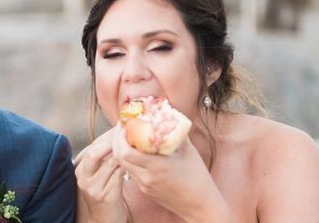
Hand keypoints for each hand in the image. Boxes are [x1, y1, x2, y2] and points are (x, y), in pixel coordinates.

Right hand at [75, 128, 127, 222]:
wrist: (104, 222)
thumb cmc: (105, 195)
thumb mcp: (99, 176)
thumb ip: (103, 160)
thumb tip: (116, 137)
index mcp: (81, 169)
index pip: (92, 146)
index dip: (107, 136)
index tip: (121, 128)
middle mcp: (84, 177)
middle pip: (95, 152)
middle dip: (112, 141)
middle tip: (127, 135)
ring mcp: (93, 187)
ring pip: (109, 163)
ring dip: (123, 154)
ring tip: (134, 147)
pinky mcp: (105, 196)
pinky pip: (118, 176)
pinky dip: (127, 167)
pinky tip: (134, 164)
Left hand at [112, 126, 232, 222]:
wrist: (201, 206)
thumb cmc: (198, 176)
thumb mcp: (188, 150)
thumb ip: (174, 131)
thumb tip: (166, 112)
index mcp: (156, 166)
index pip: (125, 151)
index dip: (120, 136)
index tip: (124, 124)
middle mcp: (147, 177)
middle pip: (119, 158)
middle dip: (117, 141)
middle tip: (122, 129)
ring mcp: (145, 186)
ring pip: (123, 166)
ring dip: (122, 150)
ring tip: (129, 138)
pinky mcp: (146, 191)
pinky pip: (132, 173)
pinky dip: (130, 160)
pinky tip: (138, 152)